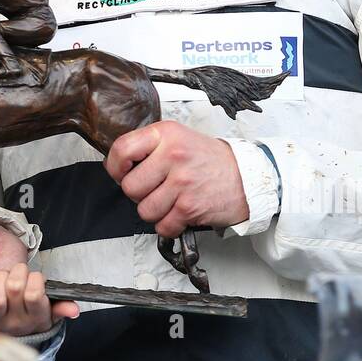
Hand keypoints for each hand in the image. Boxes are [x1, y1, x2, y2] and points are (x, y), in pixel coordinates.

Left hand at [0, 262, 78, 336]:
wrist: (12, 339)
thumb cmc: (31, 316)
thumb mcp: (50, 314)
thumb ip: (62, 308)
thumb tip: (74, 309)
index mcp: (36, 318)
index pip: (34, 295)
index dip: (35, 278)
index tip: (35, 276)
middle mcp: (16, 322)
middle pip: (14, 289)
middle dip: (18, 272)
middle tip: (19, 271)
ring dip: (0, 278)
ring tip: (4, 275)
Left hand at [105, 120, 248, 235]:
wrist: (246, 177)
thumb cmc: (209, 160)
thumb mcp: (178, 138)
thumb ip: (149, 147)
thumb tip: (117, 165)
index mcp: (165, 134)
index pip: (122, 150)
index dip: (115, 167)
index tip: (121, 173)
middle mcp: (173, 155)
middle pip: (129, 186)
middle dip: (139, 194)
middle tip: (155, 189)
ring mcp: (181, 182)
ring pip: (144, 210)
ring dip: (155, 211)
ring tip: (170, 201)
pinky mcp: (189, 207)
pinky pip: (162, 226)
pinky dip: (169, 225)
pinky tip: (179, 213)